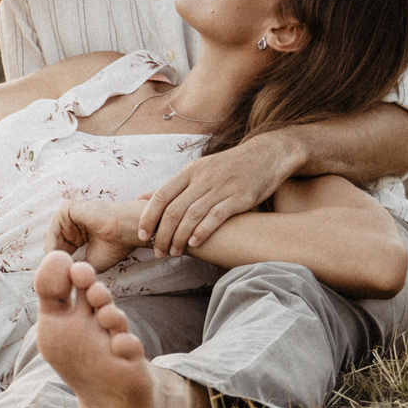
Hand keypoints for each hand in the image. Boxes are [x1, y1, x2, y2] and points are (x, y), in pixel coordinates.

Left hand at [50, 198, 137, 271]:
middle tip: (53, 276)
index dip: (59, 265)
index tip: (57, 281)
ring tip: (56, 268)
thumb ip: (74, 268)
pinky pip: (53, 229)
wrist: (125, 231)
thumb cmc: (114, 246)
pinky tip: (56, 257)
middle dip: (54, 260)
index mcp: (79, 234)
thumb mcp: (89, 263)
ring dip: (53, 254)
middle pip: (55, 243)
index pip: (62, 250)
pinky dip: (52, 243)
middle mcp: (73, 223)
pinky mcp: (67, 209)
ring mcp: (69, 215)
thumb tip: (60, 277)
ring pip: (52, 237)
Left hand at [137, 133, 301, 254]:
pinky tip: (195, 243)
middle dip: (162, 235)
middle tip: (158, 252)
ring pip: (192, 215)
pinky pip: (216, 215)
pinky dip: (203, 231)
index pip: (161, 196)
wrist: (266, 155)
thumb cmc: (227, 168)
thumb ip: (171, 188)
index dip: (148, 218)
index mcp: (189, 171)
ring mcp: (222, 187)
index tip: (142, 236)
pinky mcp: (240, 197)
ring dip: (180, 237)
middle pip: (174, 210)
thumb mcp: (197, 171)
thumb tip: (140, 199)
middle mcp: (203, 178)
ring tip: (174, 252)